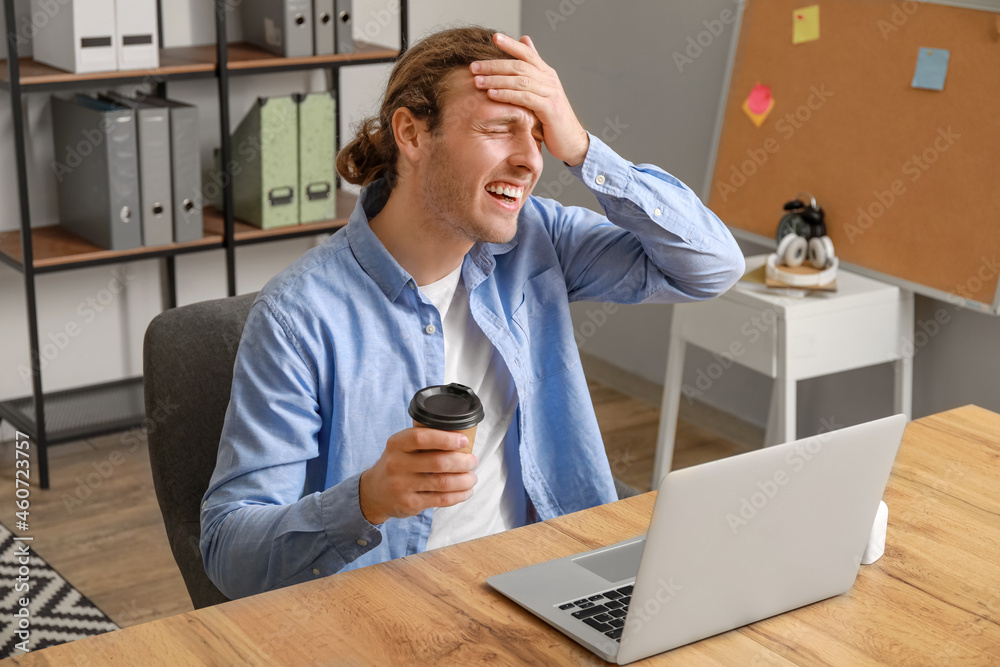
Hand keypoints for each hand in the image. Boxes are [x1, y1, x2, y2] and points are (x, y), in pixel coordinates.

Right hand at [359, 427, 478, 524]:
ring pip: (443, 482)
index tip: (464, 441)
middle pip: (438, 462)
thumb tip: (462, 438)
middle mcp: (397, 464)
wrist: (374, 492)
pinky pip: (441, 499)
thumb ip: (424, 441)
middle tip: (473, 461)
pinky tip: (466, 491)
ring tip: (473, 477)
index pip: (421, 438)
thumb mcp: (401, 447)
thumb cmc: (397, 464)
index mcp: (396, 444)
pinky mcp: (409, 504)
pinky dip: (459, 495)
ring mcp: (402, 486)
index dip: (446, 439)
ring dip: (464, 480)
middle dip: (463, 462)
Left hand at [471, 33, 589, 166]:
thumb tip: (525, 40)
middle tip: (474, 66)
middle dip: (494, 65)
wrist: (571, 141)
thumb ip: (532, 69)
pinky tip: (492, 95)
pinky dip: (507, 95)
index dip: (511, 44)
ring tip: (477, 81)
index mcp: (546, 73)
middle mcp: (549, 80)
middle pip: (519, 66)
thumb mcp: (542, 92)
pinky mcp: (549, 109)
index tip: (494, 37)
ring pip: (520, 81)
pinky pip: (524, 98)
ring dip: (496, 80)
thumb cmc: (552, 118)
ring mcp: (550, 93)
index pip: (527, 53)